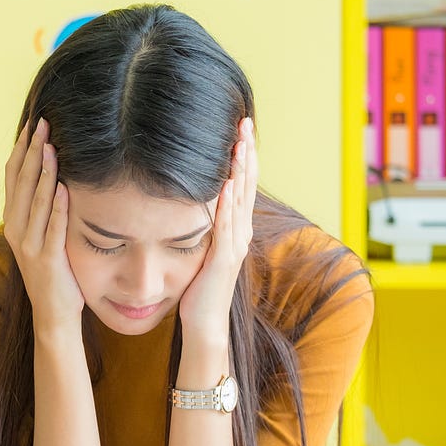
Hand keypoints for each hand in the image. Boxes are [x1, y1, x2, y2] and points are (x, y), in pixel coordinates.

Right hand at [3, 119, 83, 329]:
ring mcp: (30, 246)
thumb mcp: (40, 235)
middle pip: (23, 183)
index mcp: (13, 221)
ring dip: (44, 173)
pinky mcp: (48, 260)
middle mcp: (17, 231)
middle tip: (43, 124)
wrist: (53, 313)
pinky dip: (58, 208)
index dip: (21, 149)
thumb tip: (52, 172)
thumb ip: (41, 207)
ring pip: (36, 202)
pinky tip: (65, 188)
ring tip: (51, 147)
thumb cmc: (53, 271)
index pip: (14, 177)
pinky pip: (54, 229)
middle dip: (33, 151)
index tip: (32, 124)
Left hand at [179, 118, 256, 335]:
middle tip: (245, 123)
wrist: (204, 323)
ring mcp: (234, 246)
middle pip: (247, 185)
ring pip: (240, 201)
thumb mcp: (203, 247)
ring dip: (241, 172)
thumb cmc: (199, 286)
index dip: (245, 155)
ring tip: (241, 144)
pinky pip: (226, 228)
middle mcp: (240, 233)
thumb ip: (206, 223)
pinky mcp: (223, 260)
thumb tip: (199, 196)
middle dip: (247, 153)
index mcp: (236, 228)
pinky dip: (227, 206)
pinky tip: (226, 186)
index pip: (243, 184)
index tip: (241, 128)